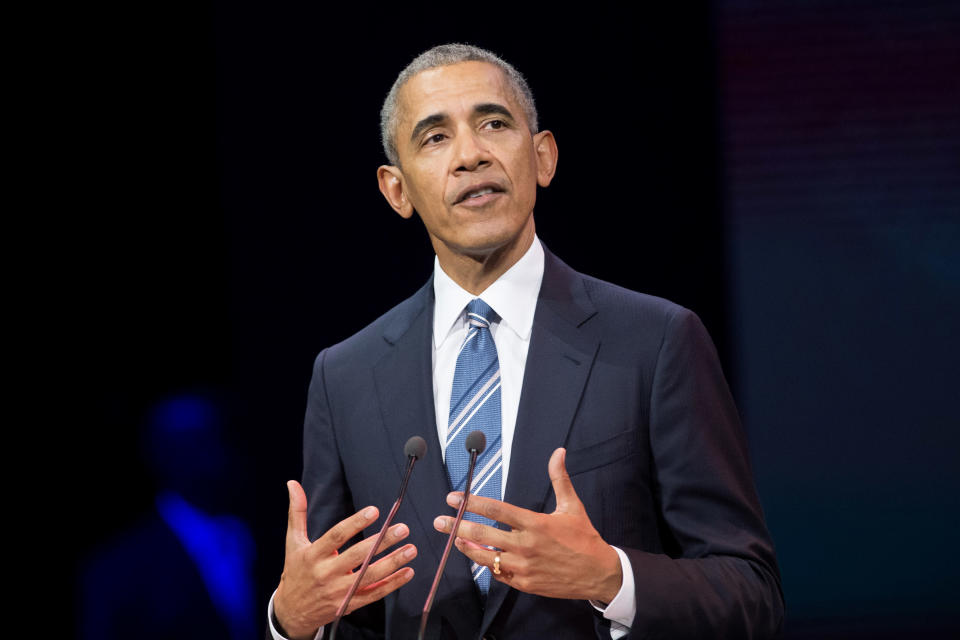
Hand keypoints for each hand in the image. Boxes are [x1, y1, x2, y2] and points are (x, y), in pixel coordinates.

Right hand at [274, 480, 416, 639]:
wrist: (292, 612)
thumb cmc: (296, 571)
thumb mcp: (294, 543)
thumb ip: (297, 513)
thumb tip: (292, 484)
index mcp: (313, 555)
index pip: (336, 536)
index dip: (355, 523)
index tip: (374, 511)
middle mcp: (326, 573)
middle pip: (357, 556)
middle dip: (381, 542)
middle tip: (402, 528)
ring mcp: (339, 592)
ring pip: (369, 577)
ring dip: (393, 563)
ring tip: (411, 549)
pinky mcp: (349, 605)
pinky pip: (374, 594)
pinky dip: (392, 584)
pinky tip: (408, 572)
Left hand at [433, 447, 621, 602]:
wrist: (598, 574)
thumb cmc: (584, 538)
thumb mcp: (572, 506)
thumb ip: (560, 478)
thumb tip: (559, 452)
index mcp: (535, 524)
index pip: (496, 510)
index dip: (472, 502)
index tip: (454, 498)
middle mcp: (526, 545)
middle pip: (483, 534)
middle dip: (458, 525)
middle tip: (441, 520)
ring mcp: (523, 567)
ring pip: (486, 557)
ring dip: (467, 547)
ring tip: (453, 538)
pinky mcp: (524, 583)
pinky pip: (498, 574)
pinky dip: (487, 565)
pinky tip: (479, 556)